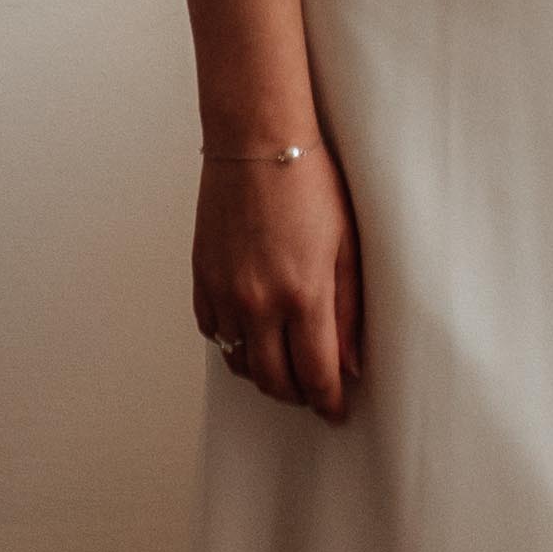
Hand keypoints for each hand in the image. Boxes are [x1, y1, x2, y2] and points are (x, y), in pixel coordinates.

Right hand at [191, 143, 364, 422]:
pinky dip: (235, 345)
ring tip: (285, 367)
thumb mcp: (347, 245)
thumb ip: (348, 310)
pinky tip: (254, 336)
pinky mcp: (202, 278)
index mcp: (302, 294)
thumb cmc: (310, 183)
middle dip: (298, 395)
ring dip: (265, 375)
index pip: (316, 375)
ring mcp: (224, 293)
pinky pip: (214, 334)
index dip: (329, 402)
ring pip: (240, 364)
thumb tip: (350, 364)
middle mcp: (258, 302)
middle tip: (314, 392)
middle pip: (275, 380)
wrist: (256, 141)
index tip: (337, 410)